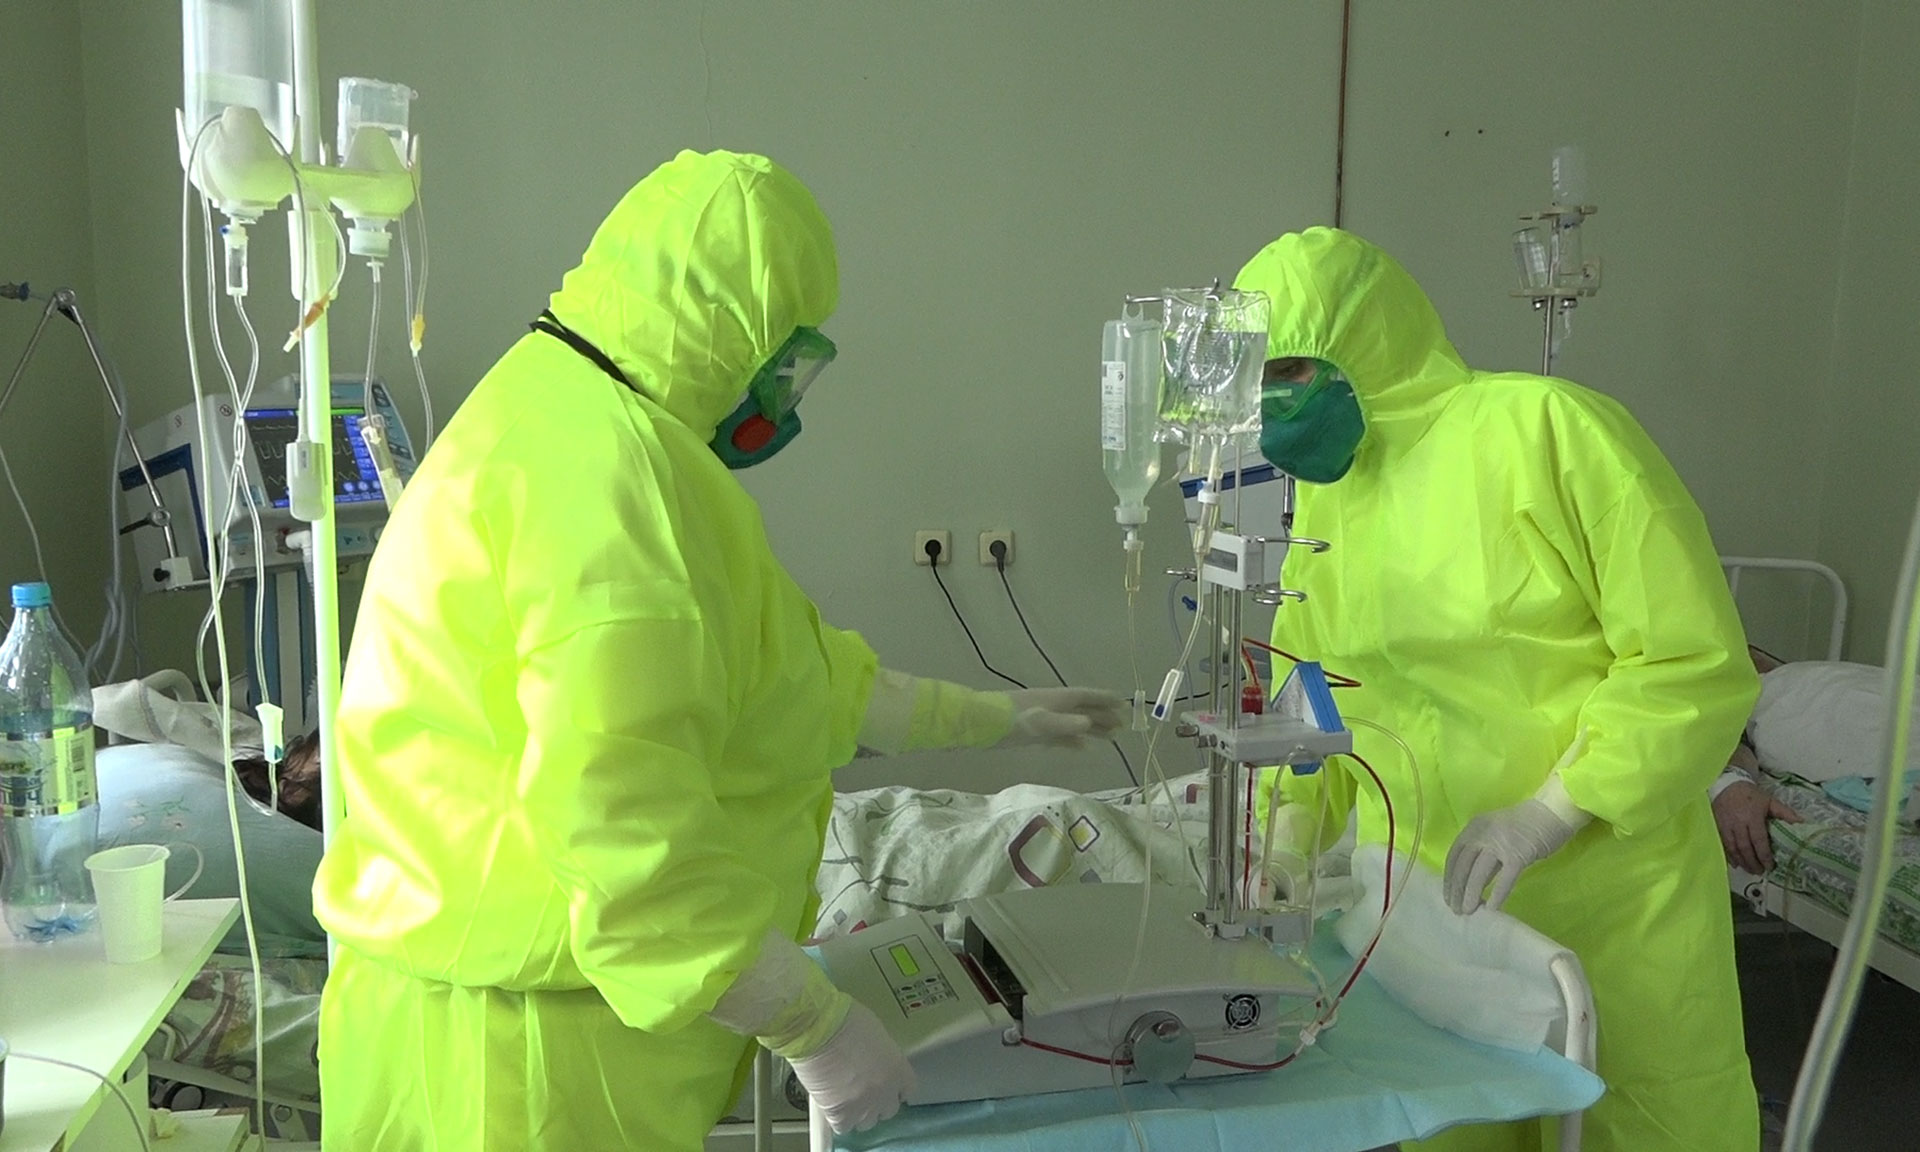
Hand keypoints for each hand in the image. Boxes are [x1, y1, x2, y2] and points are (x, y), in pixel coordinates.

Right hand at [787, 1001, 916, 1132]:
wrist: (817, 1027)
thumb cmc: (841, 1019)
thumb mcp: (874, 1032)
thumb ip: (880, 1053)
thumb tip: (874, 1061)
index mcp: (898, 1067)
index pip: (907, 1090)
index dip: (894, 1089)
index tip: (886, 1087)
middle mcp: (886, 1090)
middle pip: (888, 1109)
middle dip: (876, 1101)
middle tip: (862, 1090)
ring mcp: (864, 1104)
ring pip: (867, 1122)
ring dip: (858, 1112)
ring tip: (845, 1098)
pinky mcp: (841, 1113)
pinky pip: (843, 1127)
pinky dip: (837, 1118)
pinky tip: (831, 1104)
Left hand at [999, 688, 1127, 747]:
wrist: (982, 723)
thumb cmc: (1011, 719)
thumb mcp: (1040, 722)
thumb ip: (1064, 725)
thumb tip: (1089, 724)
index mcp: (1058, 699)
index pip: (1087, 697)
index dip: (1106, 700)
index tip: (1124, 704)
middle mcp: (1054, 706)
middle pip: (1084, 710)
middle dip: (1104, 716)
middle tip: (1124, 726)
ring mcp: (1044, 719)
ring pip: (1075, 723)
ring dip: (1093, 729)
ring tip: (1111, 738)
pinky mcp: (1034, 733)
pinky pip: (1061, 736)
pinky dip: (1074, 741)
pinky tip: (1083, 748)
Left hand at [1443, 799, 1579, 914]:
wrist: (1552, 812)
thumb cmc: (1524, 825)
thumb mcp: (1495, 833)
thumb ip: (1483, 852)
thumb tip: (1470, 883)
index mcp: (1474, 827)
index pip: (1454, 856)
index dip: (1449, 878)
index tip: (1448, 896)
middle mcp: (1483, 834)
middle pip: (1463, 866)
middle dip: (1457, 890)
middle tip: (1455, 909)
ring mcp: (1500, 844)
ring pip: (1479, 874)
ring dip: (1471, 895)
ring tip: (1468, 911)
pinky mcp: (1519, 855)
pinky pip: (1505, 879)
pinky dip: (1497, 895)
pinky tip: (1491, 908)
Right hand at [1713, 780, 1801, 872]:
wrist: (1726, 784)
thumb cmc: (1750, 794)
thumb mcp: (1769, 801)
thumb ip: (1784, 813)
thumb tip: (1802, 823)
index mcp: (1753, 817)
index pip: (1759, 841)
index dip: (1764, 855)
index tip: (1770, 866)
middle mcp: (1738, 824)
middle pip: (1745, 848)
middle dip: (1753, 862)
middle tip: (1760, 872)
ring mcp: (1726, 826)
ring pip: (1733, 848)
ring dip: (1742, 861)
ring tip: (1750, 870)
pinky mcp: (1717, 827)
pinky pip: (1723, 844)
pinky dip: (1730, 856)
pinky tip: (1736, 863)